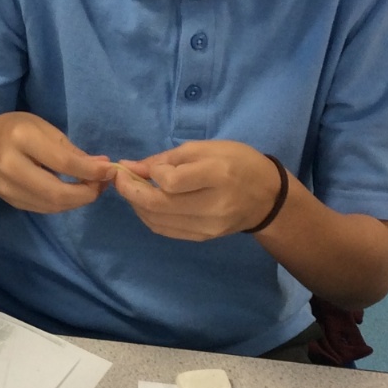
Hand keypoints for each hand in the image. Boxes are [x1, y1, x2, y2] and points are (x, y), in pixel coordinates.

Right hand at [0, 112, 115, 213]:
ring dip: (77, 201)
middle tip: (101, 185)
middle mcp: (10, 166)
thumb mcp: (41, 127)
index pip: (62, 163)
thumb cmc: (13, 130)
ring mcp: (8, 188)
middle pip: (56, 192)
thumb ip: (69, 149)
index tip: (110, 171)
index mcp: (20, 139)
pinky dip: (64, 204)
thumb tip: (102, 166)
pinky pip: (44, 208)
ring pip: (51, 205)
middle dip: (86, 193)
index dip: (90, 171)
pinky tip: (73, 193)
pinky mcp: (11, 202)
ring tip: (91, 188)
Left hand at [113, 140, 282, 239]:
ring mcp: (208, 226)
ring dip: (137, 205)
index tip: (145, 166)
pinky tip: (147, 204)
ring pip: (157, 220)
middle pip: (158, 205)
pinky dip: (149, 216)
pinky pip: (165, 230)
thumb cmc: (238, 162)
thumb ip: (167, 159)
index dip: (151, 174)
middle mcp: (213, 205)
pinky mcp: (202, 238)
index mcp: (218, 176)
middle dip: (130, 192)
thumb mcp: (206, 149)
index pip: (171, 182)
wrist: (267, 197)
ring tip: (133, 189)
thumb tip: (131, 167)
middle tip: (119, 179)